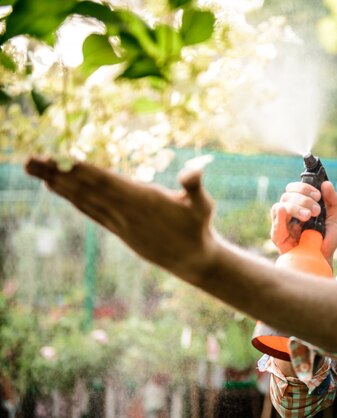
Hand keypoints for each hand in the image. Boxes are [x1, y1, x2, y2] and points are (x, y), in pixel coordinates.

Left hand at [24, 157, 217, 284]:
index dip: (82, 171)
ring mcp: (119, 223)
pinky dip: (72, 199)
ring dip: (58, 184)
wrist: (192, 260)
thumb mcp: (203, 205)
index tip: (59, 159)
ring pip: (84, 200)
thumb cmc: (198, 228)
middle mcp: (125, 212)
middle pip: (86, 190)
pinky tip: (58, 190)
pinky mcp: (119, 230)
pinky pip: (90, 211)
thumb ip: (195, 186)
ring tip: (35, 170)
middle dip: (57, 174)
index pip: (107, 183)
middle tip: (28, 160)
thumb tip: (194, 169)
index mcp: (143, 201)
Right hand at [271, 180, 336, 265]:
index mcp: (301, 204)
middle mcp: (289, 211)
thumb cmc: (327, 239)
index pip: (295, 188)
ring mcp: (282, 223)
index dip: (304, 188)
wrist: (324, 259)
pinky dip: (279, 216)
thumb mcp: (335, 218)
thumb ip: (333, 200)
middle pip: (287, 195)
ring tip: (308, 216)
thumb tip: (326, 183)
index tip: (318, 195)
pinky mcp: (278, 236)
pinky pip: (275, 223)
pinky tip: (285, 212)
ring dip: (295, 207)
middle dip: (303, 199)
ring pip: (281, 205)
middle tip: (316, 211)